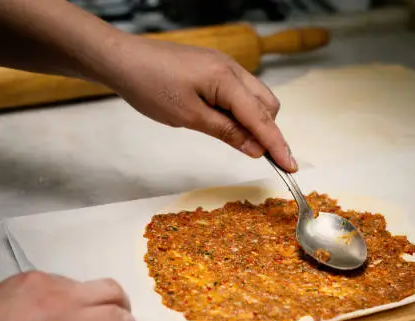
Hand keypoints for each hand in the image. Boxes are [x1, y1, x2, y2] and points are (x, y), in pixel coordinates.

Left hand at [102, 35, 297, 171]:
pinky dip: (240, 110)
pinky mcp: (214, 67)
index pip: (262, 118)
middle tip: (256, 155)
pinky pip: (239, 91)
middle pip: (267, 104)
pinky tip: (225, 122)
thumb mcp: (189, 117)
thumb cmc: (150, 86)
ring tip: (236, 139)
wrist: (123, 60)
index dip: (277, 145)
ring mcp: (224, 66)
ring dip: (254, 120)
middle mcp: (232, 68)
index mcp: (227, 80)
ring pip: (255, 97)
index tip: (291, 167)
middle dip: (268, 131)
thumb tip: (256, 149)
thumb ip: (227, 132)